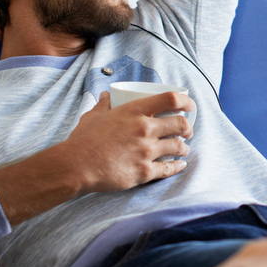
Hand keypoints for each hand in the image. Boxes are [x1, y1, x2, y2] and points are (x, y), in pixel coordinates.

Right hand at [63, 91, 195, 192]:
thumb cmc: (83, 140)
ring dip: (183, 147)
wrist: (76, 166)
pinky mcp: (144, 171)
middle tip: (187, 131)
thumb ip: (104, 104)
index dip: (186, 102)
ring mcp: (146, 151)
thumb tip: (107, 95)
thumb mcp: (94, 116)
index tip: (190, 106)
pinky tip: (179, 165)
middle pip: (181, 124)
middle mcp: (145, 129)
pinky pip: (169, 168)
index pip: (171, 99)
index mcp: (135, 111)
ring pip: (178, 147)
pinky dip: (177, 166)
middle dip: (188, 128)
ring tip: (182, 149)